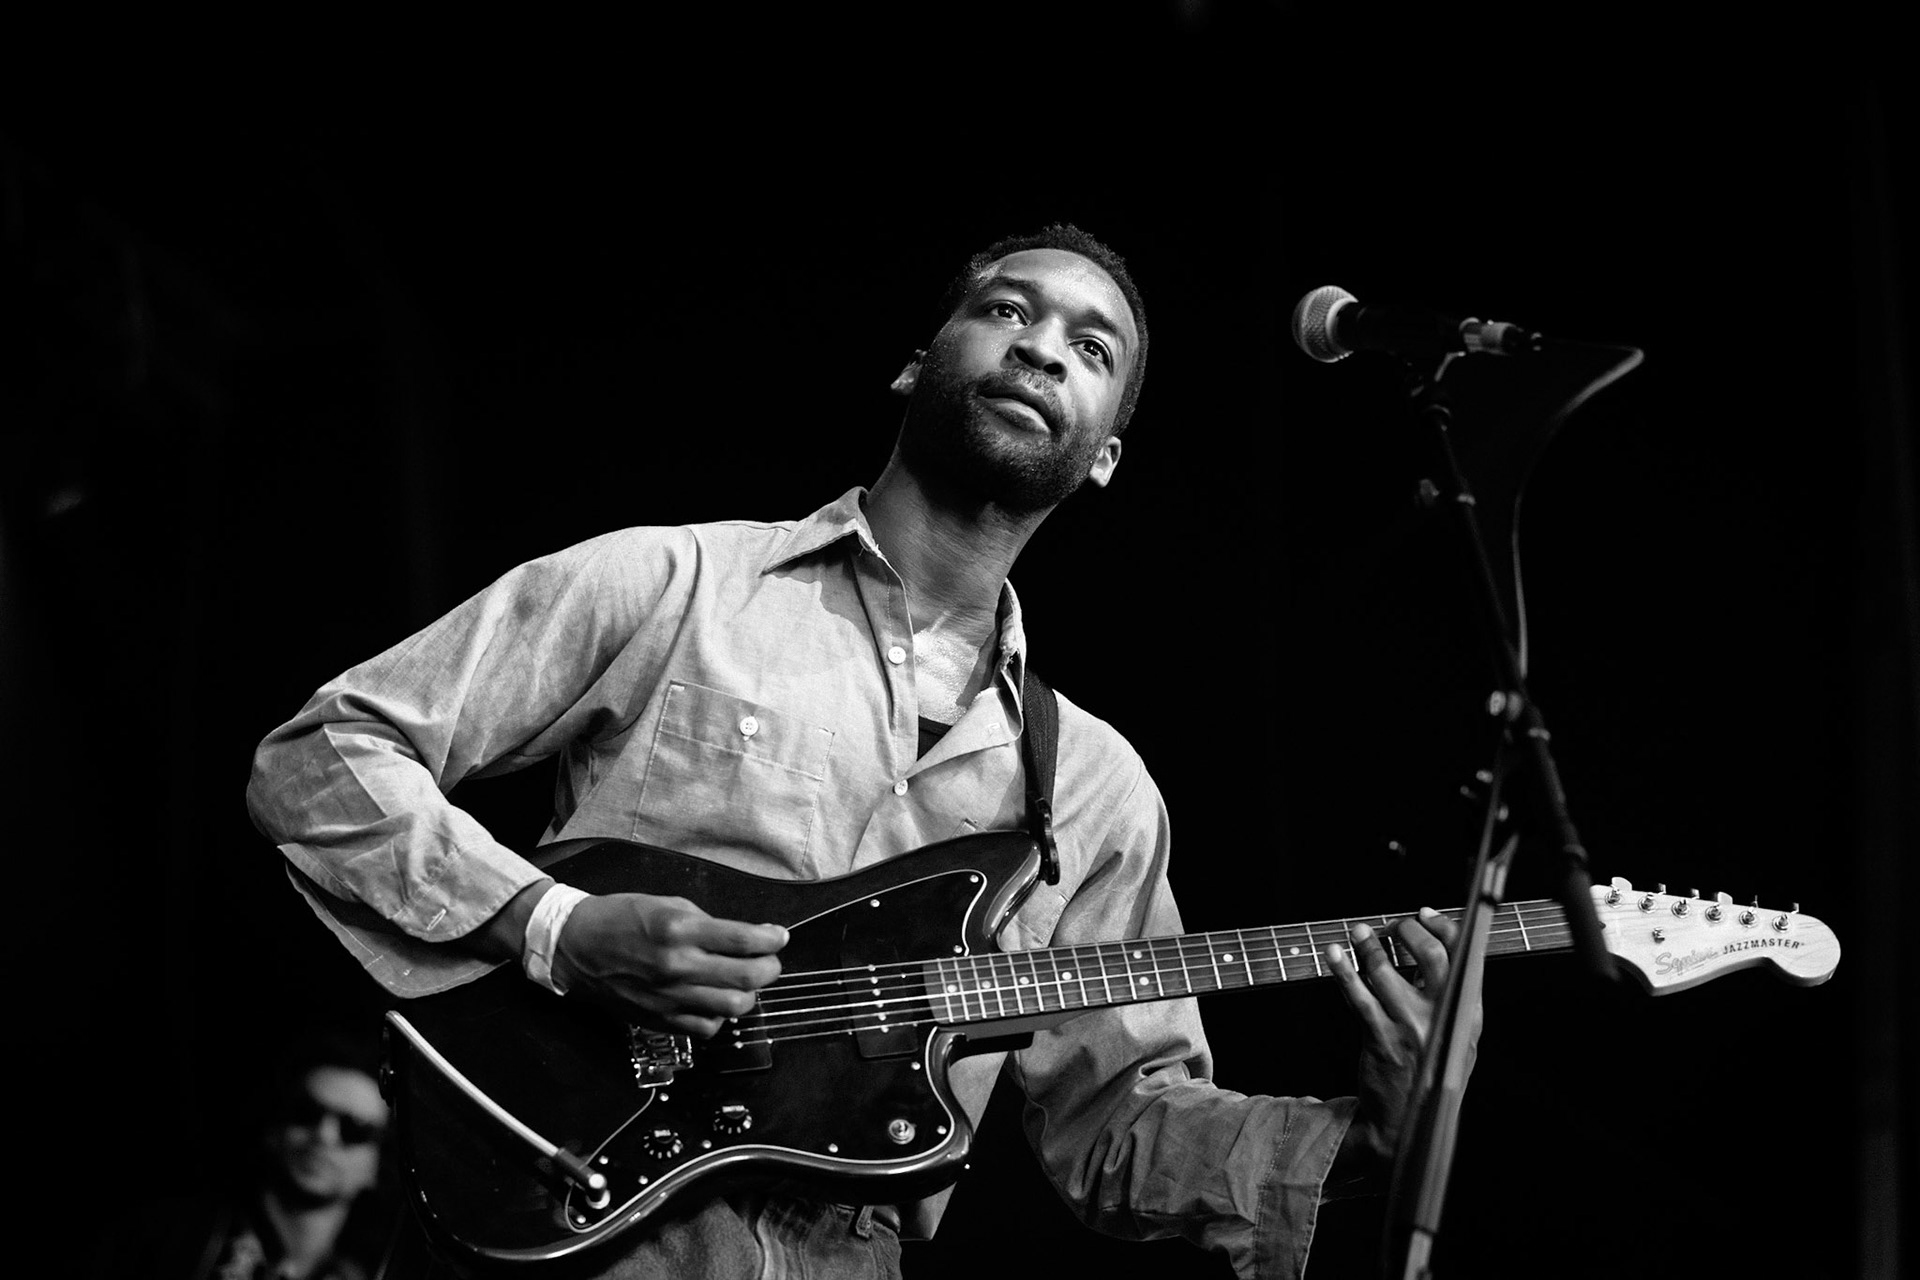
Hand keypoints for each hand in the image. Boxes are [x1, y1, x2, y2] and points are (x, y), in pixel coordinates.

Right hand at [553, 893, 787, 1037]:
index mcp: (680, 930)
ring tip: (744, 980)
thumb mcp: (667, 904)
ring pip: (733, 1007)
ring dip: (749, 993)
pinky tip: (716, 999)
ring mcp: (669, 998)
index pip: (744, 940)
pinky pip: (708, 1027)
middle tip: (769, 960)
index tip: (780, 936)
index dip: (772, 939)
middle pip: (747, 978)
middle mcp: (677, 966)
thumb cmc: (621, 918)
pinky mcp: (661, 1020)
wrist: (576, 947)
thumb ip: (708, 923)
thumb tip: (747, 936)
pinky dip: (721, 1015)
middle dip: (770, 968)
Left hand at [1325, 908, 1481, 1182]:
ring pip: (1386, 972)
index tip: (1423, 913)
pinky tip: (1333, 955)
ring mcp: (1411, 1029)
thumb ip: (1448, 996)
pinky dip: (1342, 971)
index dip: (1442, 927)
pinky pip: (1357, 996)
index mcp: (1468, 1013)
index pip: (1464, 956)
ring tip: (1357, 933)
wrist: (1407, 1121)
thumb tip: (1427, 943)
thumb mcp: (1456, 1036)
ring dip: (1367, 946)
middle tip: (1391, 927)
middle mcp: (1444, 1018)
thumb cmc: (1429, 1070)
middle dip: (1407, 931)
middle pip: (1431, 956)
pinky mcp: (1380, 1039)